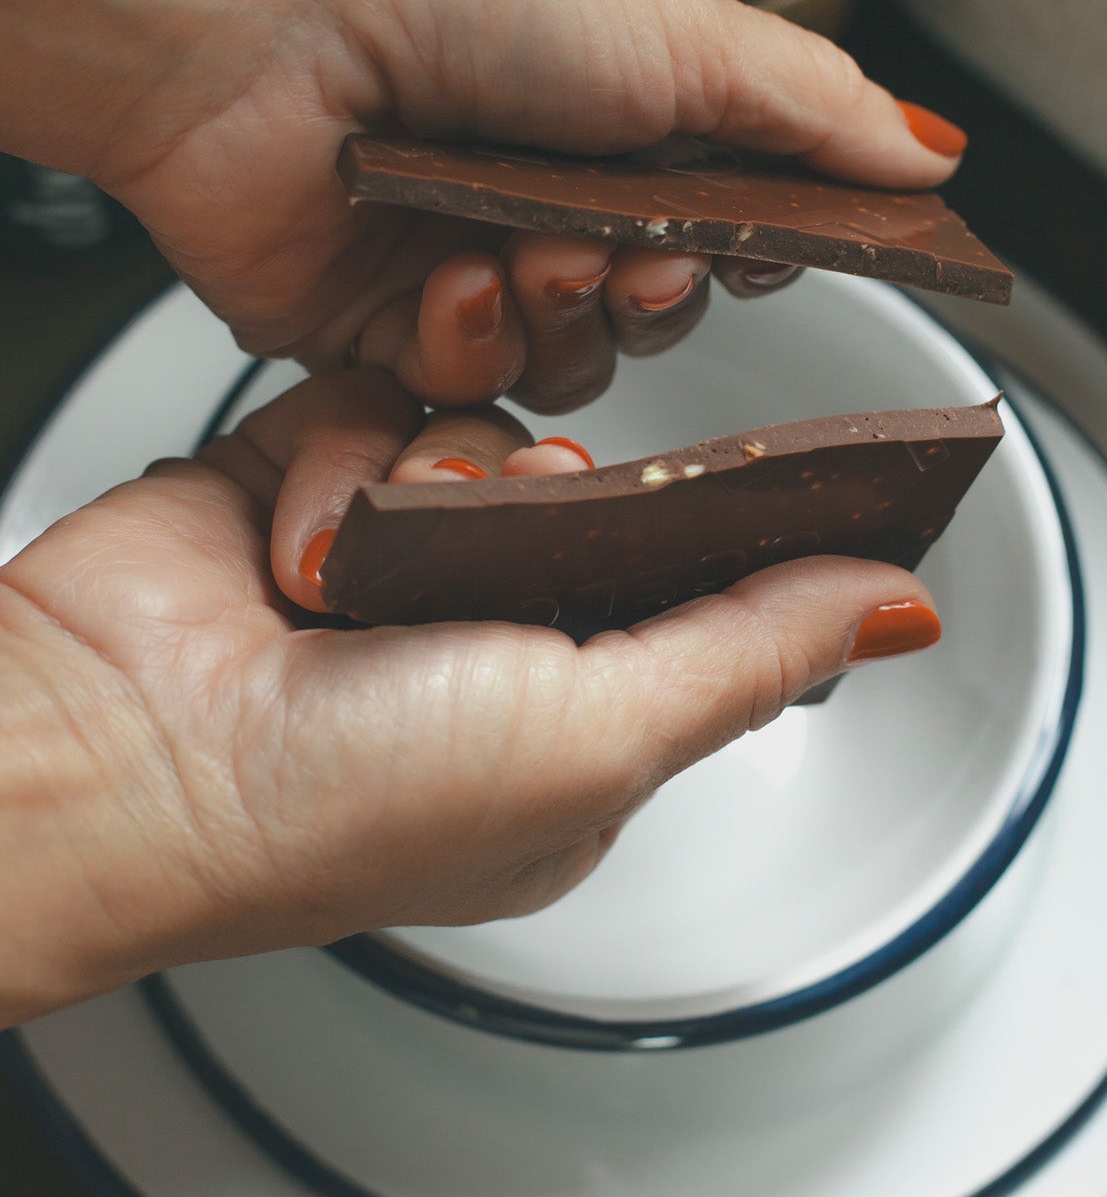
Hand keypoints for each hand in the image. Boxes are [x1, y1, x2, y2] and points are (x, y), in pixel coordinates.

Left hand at [0, 0, 966, 414]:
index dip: (757, 253)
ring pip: (574, 360)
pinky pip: (472, 389)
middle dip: (656, 286)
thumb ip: (816, 111)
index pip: (734, 218)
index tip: (768, 253)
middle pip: (659, 308)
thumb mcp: (681, 31)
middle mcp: (546, 186)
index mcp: (620, 105)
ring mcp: (465, 258)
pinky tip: (447, 275)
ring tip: (519, 243)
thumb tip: (927, 152)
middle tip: (628, 243)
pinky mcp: (385, 325)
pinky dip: (471, 338)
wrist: (261, 24)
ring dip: (562, 311)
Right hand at [0, 369, 940, 1024]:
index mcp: (583, 730)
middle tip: (513, 525)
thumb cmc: (341, 800)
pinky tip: (317, 526)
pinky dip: (365, 442)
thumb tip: (901, 614)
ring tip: (387, 549)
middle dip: (571, 496)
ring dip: (456, 470)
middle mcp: (498, 640)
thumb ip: (754, 651)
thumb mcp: (602, 736)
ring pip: (505, 429)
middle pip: (609, 498)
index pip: (709, 602)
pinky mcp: (321, 481)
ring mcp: (406, 558)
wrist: (115, 747)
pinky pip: (399, 395)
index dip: (745, 533)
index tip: (786, 462)